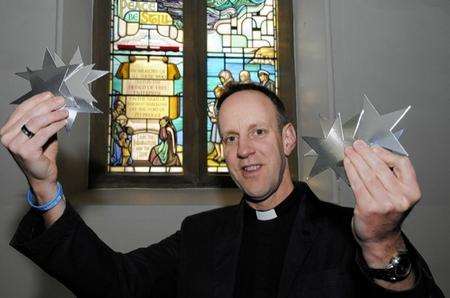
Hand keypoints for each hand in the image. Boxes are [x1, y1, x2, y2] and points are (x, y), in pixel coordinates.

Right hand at [0, 92, 67, 200]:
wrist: (43, 175)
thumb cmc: (42, 154)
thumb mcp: (41, 133)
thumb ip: (44, 120)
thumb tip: (55, 104)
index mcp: (7, 130)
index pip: (22, 109)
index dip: (37, 100)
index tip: (50, 95)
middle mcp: (7, 137)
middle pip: (30, 114)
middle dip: (47, 105)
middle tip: (60, 101)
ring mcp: (15, 145)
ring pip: (36, 122)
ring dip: (53, 114)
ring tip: (64, 111)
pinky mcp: (26, 151)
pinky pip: (43, 133)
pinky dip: (55, 125)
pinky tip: (63, 122)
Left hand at [343, 140, 420, 261]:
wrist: (380, 238)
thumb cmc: (386, 214)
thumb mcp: (397, 194)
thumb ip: (391, 176)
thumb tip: (372, 153)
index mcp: (412, 191)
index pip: (403, 164)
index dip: (386, 153)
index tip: (373, 148)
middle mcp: (401, 198)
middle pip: (381, 168)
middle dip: (366, 153)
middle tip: (357, 145)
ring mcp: (385, 204)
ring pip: (368, 174)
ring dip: (356, 160)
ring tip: (349, 152)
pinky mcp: (369, 208)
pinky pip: (358, 184)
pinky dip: (351, 171)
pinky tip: (347, 165)